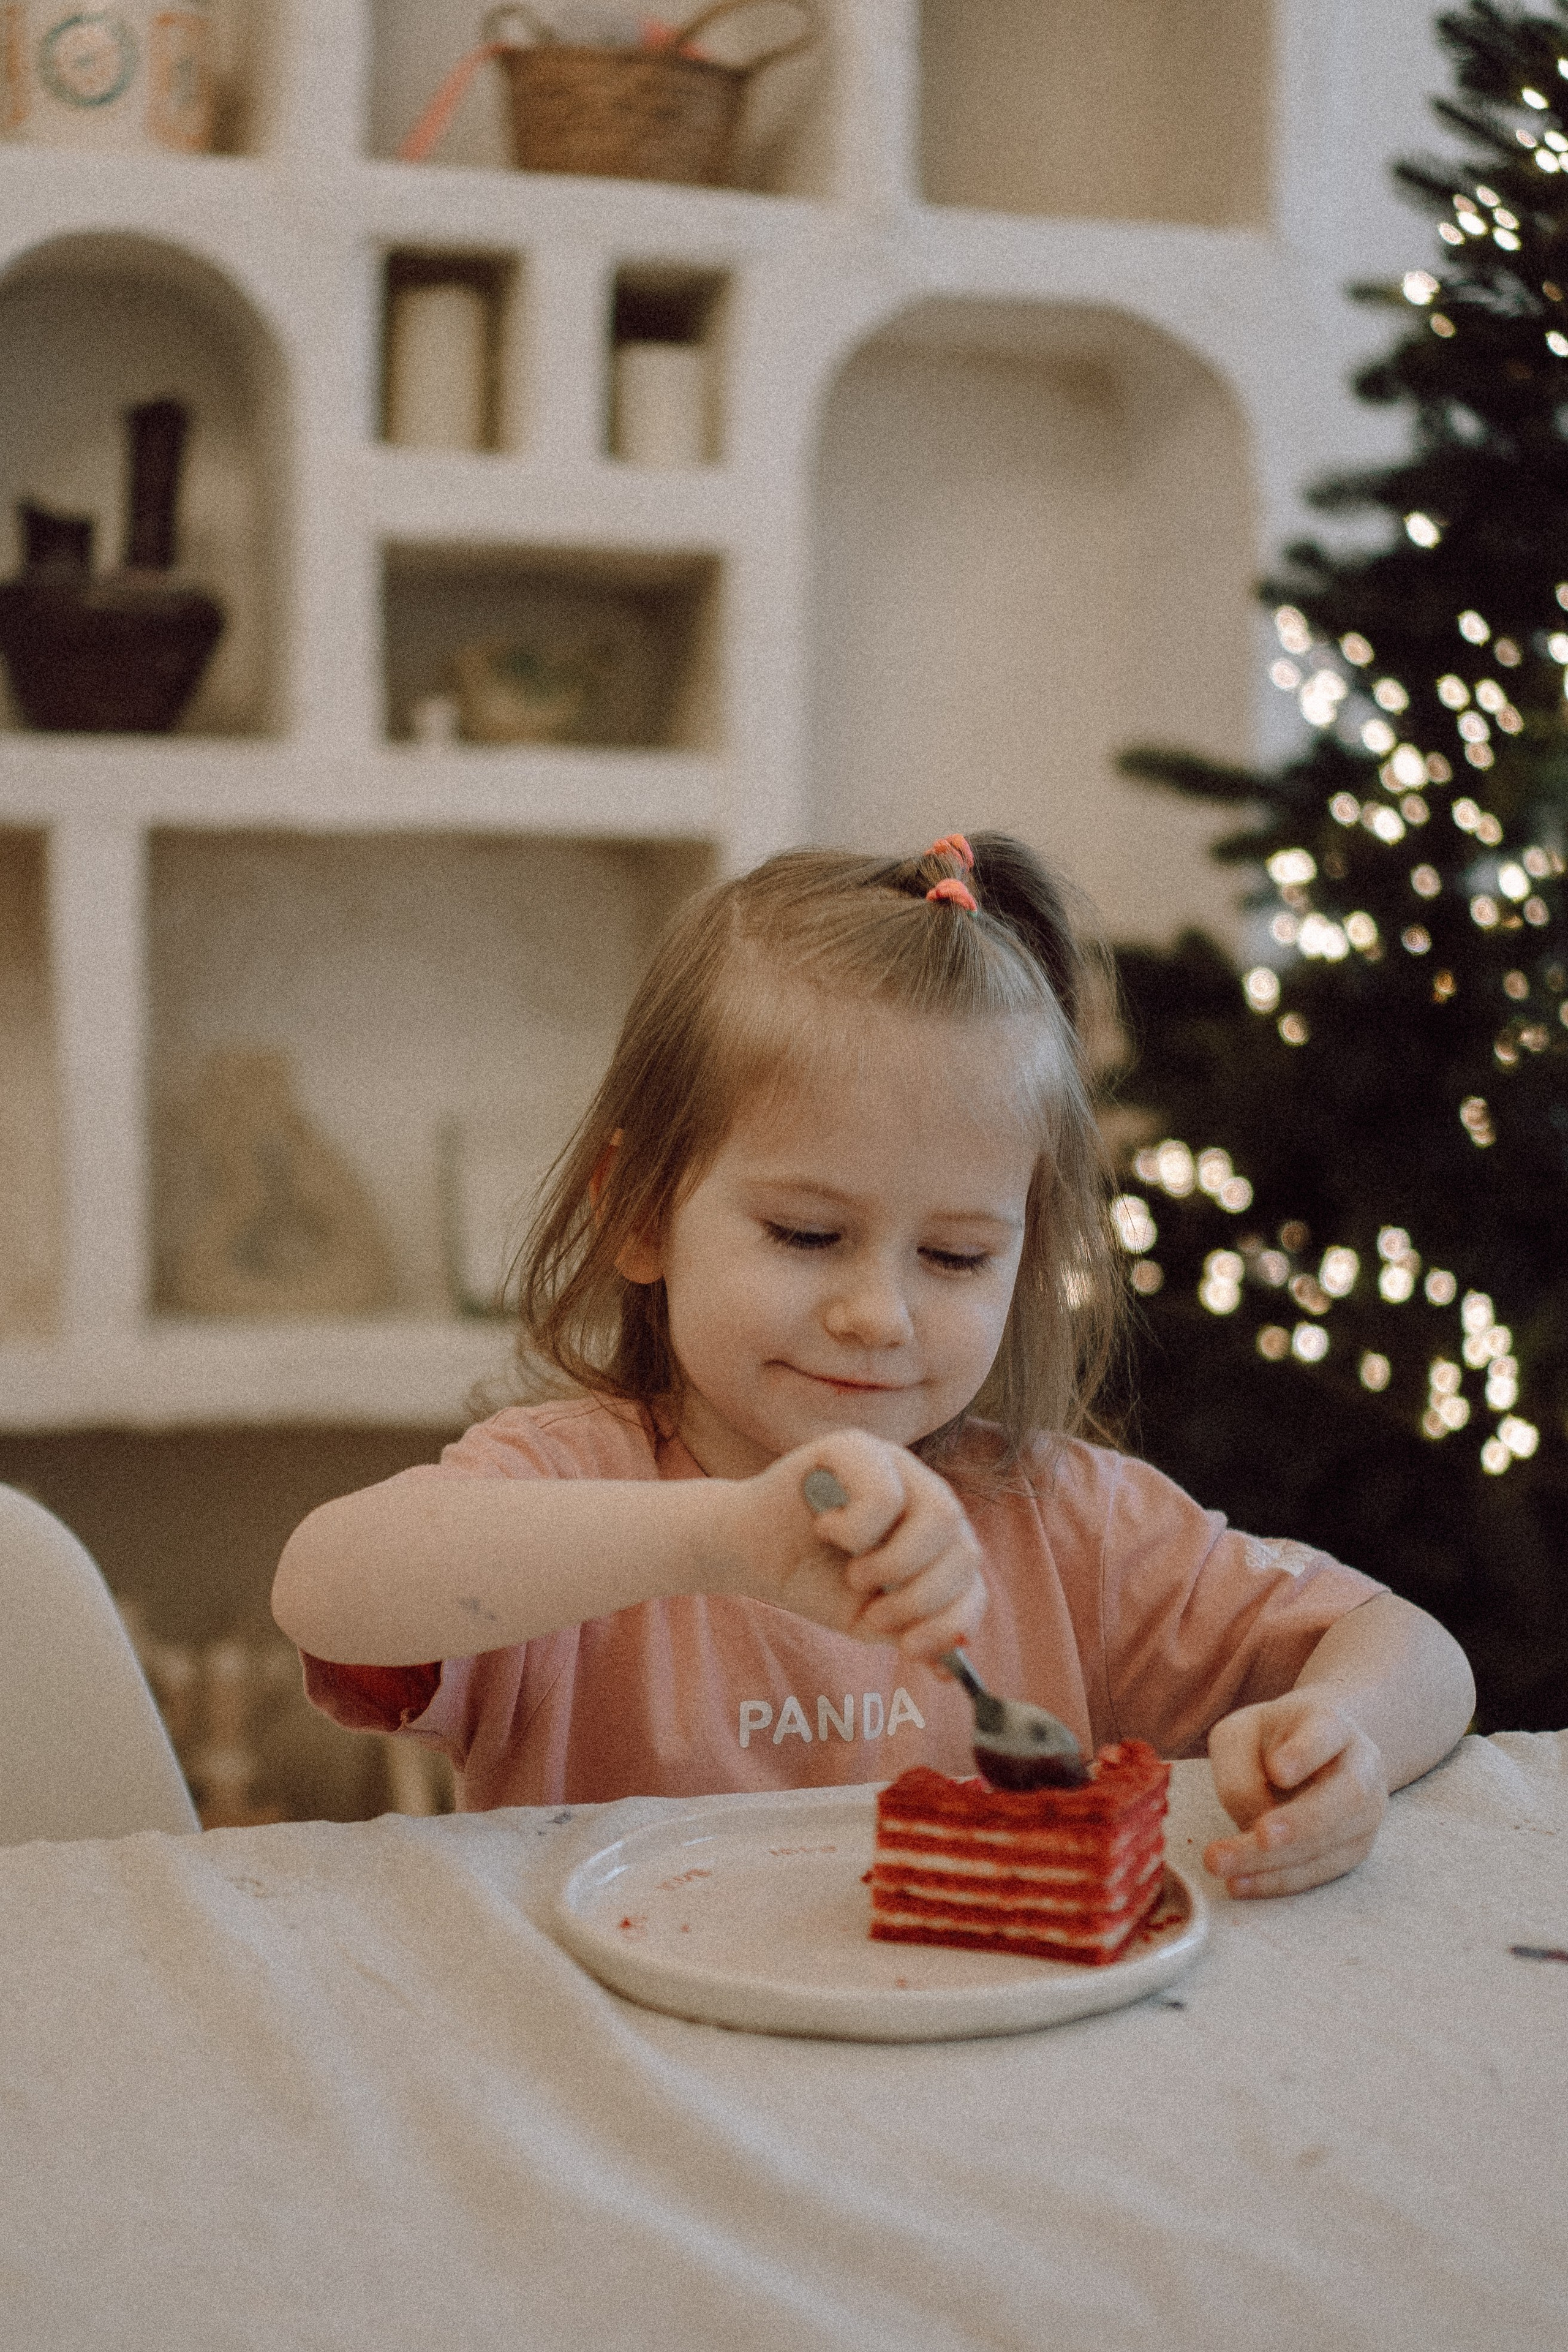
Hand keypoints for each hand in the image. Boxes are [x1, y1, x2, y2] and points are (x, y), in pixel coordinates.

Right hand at [727, 1431, 987, 1659]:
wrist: (750, 1555)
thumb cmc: (814, 1582)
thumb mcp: (872, 1620)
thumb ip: (915, 1634)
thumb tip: (952, 1664)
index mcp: (938, 1537)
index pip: (973, 1578)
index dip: (951, 1621)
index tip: (909, 1650)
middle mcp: (926, 1492)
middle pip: (966, 1548)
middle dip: (920, 1598)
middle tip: (873, 1612)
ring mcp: (896, 1463)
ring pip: (941, 1515)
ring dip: (895, 1565)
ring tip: (855, 1573)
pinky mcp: (859, 1446)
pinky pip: (887, 1494)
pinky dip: (857, 1530)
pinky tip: (827, 1530)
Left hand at [1203, 1692, 1387, 1897]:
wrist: (1309, 1753)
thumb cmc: (1267, 1742)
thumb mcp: (1239, 1736)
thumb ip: (1240, 1770)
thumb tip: (1252, 1822)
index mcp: (1332, 1724)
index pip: (1327, 1732)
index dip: (1306, 1753)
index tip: (1279, 1771)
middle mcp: (1362, 1766)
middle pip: (1346, 1795)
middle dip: (1303, 1822)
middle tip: (1259, 1837)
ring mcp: (1366, 1812)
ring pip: (1334, 1840)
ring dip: (1278, 1861)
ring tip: (1224, 1868)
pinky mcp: (1354, 1849)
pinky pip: (1321, 1871)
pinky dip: (1279, 1881)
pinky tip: (1240, 1883)